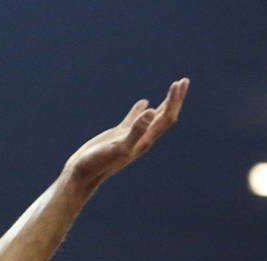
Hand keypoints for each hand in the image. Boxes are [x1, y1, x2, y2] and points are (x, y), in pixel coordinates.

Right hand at [64, 78, 188, 187]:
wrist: (82, 174)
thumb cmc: (98, 163)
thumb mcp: (119, 147)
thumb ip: (136, 130)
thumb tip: (151, 111)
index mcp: (145, 140)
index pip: (166, 118)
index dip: (174, 101)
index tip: (178, 84)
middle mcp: (142, 138)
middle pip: (165, 116)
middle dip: (175, 99)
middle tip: (183, 81)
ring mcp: (130, 136)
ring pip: (152, 116)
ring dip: (164, 102)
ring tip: (173, 89)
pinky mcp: (118, 135)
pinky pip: (133, 120)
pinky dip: (140, 109)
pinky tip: (144, 102)